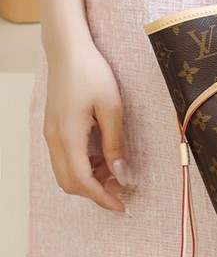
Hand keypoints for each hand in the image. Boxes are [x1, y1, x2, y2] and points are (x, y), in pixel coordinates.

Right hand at [44, 42, 131, 212]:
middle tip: (123, 188)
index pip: (82, 182)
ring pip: (66, 172)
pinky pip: (66, 158)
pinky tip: (104, 156)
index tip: (122, 206)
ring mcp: (51, 134)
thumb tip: (122, 175)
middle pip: (70, 183)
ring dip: (90, 179)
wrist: (69, 51)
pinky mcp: (54, 128)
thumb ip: (115, 144)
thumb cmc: (92, 73)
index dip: (102, 198)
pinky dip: (84, 165)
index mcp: (68, 137)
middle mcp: (54, 140)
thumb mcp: (112, 108)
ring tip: (118, 170)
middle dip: (96, 192)